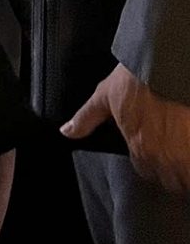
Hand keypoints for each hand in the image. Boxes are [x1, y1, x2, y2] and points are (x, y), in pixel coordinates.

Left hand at [62, 63, 189, 191]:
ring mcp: (186, 155)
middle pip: (172, 179)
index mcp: (140, 149)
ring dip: (186, 169)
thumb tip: (65, 132)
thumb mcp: (106, 95)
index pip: (146, 171)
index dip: (151, 161)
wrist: (164, 64)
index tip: (159, 150)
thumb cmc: (134, 78)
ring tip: (184, 149)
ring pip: (187, 176)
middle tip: (176, 150)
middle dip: (174, 169)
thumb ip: (86, 118)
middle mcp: (164, 159)